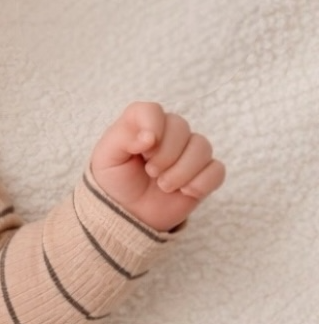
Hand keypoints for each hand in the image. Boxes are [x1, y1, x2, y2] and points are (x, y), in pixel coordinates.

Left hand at [89, 102, 224, 232]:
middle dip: (166, 155)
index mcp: (143, 124)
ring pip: (202, 147)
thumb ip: (122, 138)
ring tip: (164, 186)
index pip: (153, 111)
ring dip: (182, 171)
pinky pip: (216, 170)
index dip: (152, 127)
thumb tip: (150, 137)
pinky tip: (185, 192)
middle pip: (181, 127)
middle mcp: (169, 133)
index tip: (144, 150)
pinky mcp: (204, 173)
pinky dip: (201, 183)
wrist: (128, 213)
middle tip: (151, 173)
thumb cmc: (116, 181)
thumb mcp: (106, 158)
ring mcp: (189, 152)